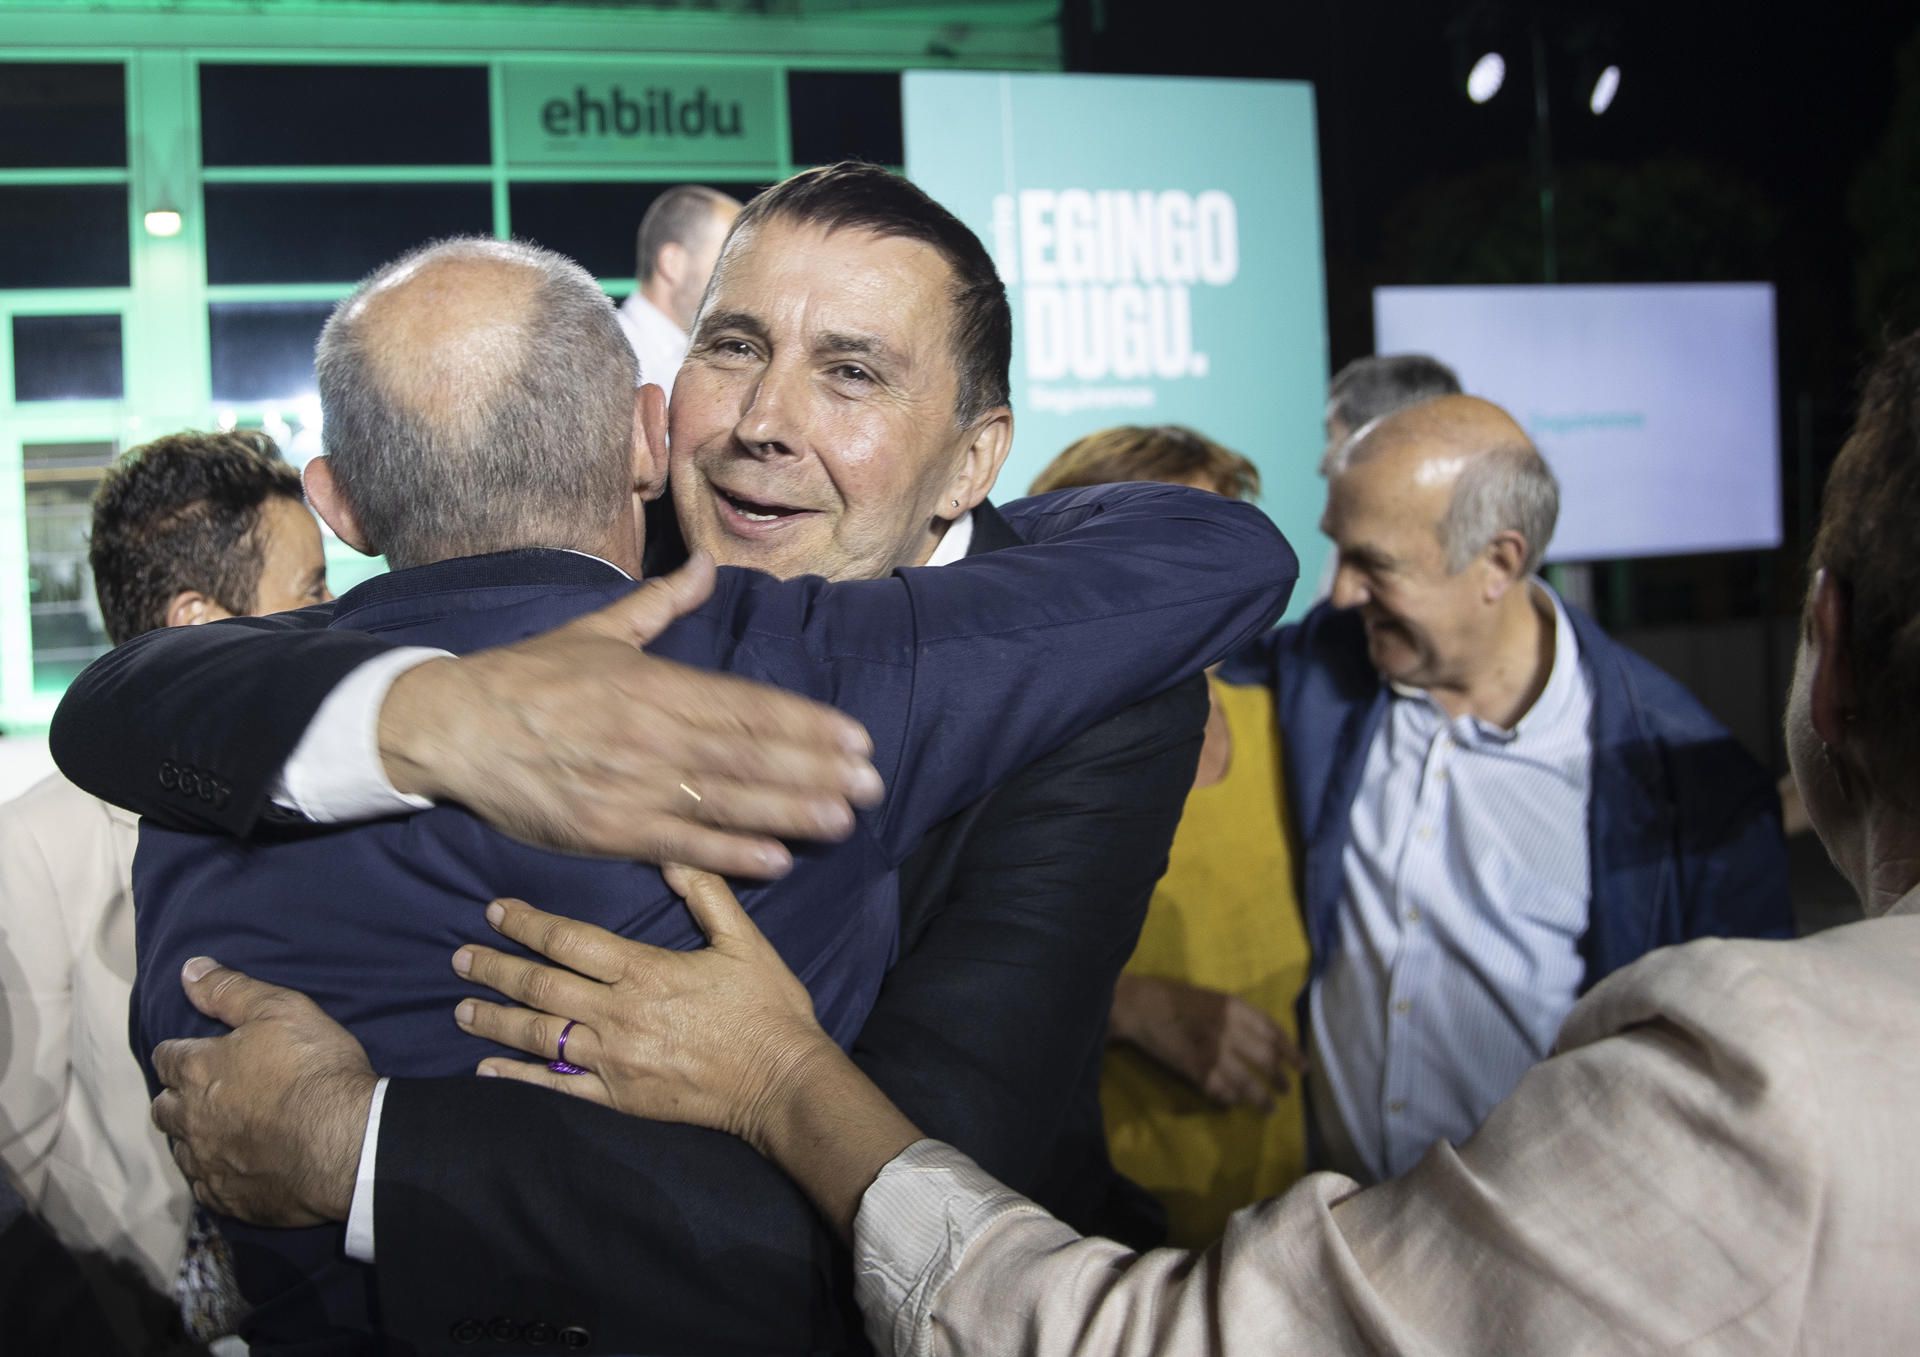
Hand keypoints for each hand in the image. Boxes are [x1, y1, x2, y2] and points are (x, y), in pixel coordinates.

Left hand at [151, 957, 377, 1226]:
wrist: (347, 1142)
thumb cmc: (315, 1068)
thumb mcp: (281, 1009)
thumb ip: (230, 990)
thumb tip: (190, 969)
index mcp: (198, 1070)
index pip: (167, 1057)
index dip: (179, 1052)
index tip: (194, 1052)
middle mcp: (191, 1119)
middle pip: (164, 1108)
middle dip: (176, 1097)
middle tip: (203, 1092)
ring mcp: (207, 1163)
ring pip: (181, 1149)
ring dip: (192, 1138)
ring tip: (217, 1131)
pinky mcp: (228, 1198)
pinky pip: (205, 1188)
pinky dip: (214, 1175)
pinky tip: (233, 1168)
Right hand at [379, 553, 884, 877]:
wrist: (454, 727)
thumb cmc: (529, 678)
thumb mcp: (598, 631)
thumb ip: (661, 604)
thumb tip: (707, 566)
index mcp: (656, 684)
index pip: (749, 707)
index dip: (807, 724)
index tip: (856, 738)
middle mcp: (651, 734)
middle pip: (750, 756)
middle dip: (816, 771)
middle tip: (871, 785)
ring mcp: (630, 786)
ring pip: (724, 802)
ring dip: (788, 812)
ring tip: (841, 820)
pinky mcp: (606, 830)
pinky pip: (678, 845)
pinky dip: (728, 856)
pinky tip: (775, 860)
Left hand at [450, 866, 831, 1151]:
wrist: (783, 1084)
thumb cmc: (767, 1009)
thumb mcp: (745, 942)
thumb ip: (706, 896)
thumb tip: (670, 855)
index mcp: (647, 971)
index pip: (570, 942)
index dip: (528, 924)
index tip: (496, 912)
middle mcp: (621, 1015)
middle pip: (542, 987)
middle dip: (496, 970)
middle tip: (459, 957)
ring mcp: (615, 1060)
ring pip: (539, 1036)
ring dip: (495, 1020)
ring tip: (460, 1009)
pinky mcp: (619, 1098)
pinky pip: (557, 1086)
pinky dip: (517, 1075)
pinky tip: (487, 1067)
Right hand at [1109, 974, 1306, 1108]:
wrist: (1139, 1006)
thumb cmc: (1173, 998)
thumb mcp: (1213, 999)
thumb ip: (1237, 1017)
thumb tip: (1261, 1040)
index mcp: (1235, 1007)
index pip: (1274, 1032)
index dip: (1292, 1052)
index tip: (1302, 1067)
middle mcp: (1231, 1030)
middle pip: (1266, 1060)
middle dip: (1280, 1079)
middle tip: (1287, 1090)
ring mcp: (1214, 1053)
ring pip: (1248, 1083)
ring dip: (1262, 1099)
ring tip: (1269, 1108)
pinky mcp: (1197, 1071)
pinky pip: (1221, 1091)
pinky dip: (1230, 1100)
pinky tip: (1234, 1104)